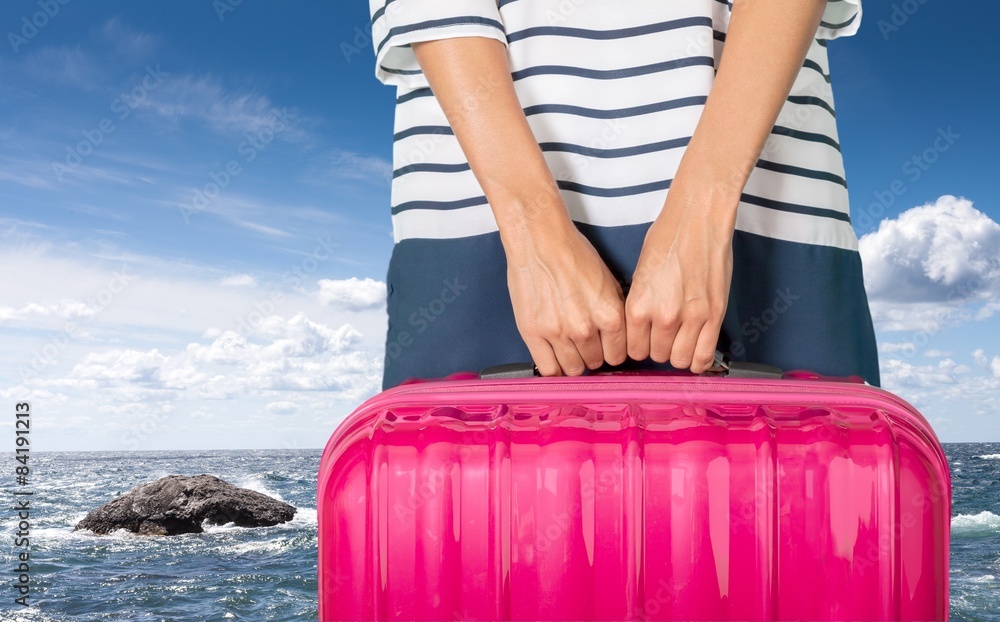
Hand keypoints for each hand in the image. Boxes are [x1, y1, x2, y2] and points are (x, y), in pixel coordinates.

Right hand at [505, 214, 627, 376]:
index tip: (605, 348)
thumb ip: (614, 312)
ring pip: (572, 369)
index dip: (611, 351)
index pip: (618, 355)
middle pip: (595, 363)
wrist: (539, 240)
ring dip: (573, 362)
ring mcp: (557, 332)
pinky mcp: (533, 333)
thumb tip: (617, 337)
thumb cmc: (572, 253)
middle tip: (585, 345)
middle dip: (592, 355)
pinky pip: (547, 368)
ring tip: (569, 349)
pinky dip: (553, 368)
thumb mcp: (608, 281)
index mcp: (609, 315)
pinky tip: (554, 357)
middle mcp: (585, 328)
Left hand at [626, 190, 734, 373]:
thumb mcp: (639, 273)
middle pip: (656, 356)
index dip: (638, 345)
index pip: (632, 349)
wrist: (698, 219)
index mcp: (639, 305)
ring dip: (678, 354)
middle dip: (658, 349)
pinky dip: (699, 359)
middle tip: (663, 336)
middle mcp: (664, 316)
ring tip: (679, 340)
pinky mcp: (714, 315)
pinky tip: (695, 350)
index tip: (643, 340)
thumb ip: (640, 304)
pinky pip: (705, 356)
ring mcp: (692, 317)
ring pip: (680, 360)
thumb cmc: (668, 237)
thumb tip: (640, 327)